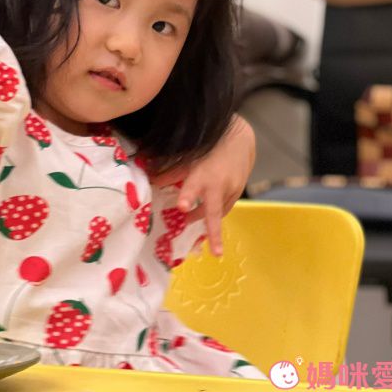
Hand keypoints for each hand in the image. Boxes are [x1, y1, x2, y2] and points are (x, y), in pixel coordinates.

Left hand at [152, 115, 255, 255]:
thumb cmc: (208, 146)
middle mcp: (219, 184)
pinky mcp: (238, 193)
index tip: (181, 207)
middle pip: (214, 211)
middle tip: (215, 252)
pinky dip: (215, 215)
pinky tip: (205, 219)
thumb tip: (152, 183)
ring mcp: (231, 190)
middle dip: (214, 233)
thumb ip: (171, 172)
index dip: (188, 196)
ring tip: (195, 235)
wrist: (239, 139)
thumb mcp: (188, 157)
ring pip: (218, 212)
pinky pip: (224, 208)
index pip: (194, 187)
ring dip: (207, 224)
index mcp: (203, 174)